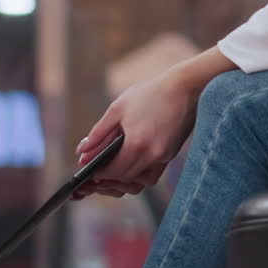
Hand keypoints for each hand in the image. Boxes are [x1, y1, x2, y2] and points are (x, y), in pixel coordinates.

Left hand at [73, 59, 204, 198]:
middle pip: (126, 179)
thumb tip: (82, 152)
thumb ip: (98, 133)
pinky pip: (153, 174)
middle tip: (98, 172)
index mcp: (137, 144)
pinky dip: (141, 174)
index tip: (90, 170)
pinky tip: (132, 163)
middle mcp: (152, 155)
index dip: (99, 174)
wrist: (185, 86)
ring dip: (126, 179)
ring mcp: (165, 156)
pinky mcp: (172, 154)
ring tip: (114, 169)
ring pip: (141, 181)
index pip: (113, 172)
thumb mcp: (118, 108)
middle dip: (110, 178)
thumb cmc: (151, 93)